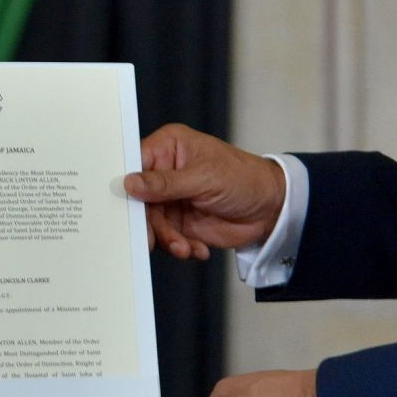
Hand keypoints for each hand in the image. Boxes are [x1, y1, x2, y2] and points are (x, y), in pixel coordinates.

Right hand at [124, 124, 287, 259]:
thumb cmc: (244, 178)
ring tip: (185, 247)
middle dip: (149, 222)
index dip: (127, 185)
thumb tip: (130, 183)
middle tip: (153, 240)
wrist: (271, 208)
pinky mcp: (180, 223)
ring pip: (151, 223)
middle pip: (139, 199)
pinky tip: (197, 248)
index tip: (125, 207)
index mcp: (169, 148)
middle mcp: (166, 173)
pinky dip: (180, 247)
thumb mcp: (204, 177)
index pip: (136, 164)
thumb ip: (165, 183)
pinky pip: (167, 239)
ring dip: (168, 240)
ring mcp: (172, 199)